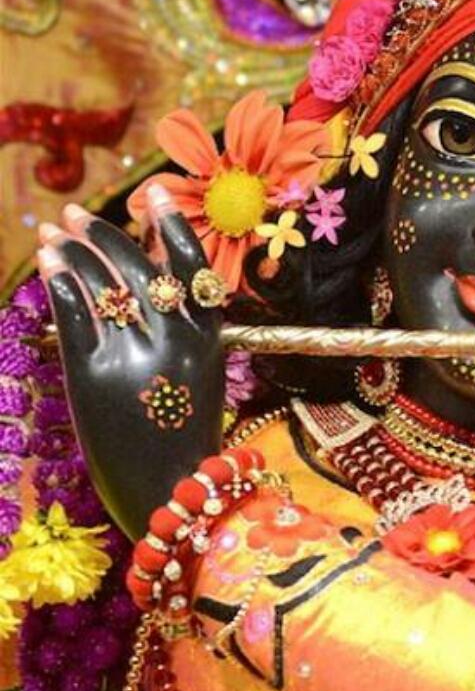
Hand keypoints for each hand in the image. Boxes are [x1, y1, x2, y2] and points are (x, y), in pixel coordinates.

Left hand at [37, 187, 224, 539]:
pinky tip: (49, 265)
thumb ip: (179, 332)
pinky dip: (61, 284)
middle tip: (77, 213)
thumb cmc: (183, 438)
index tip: (151, 192)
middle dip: (104, 234)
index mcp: (208, 339)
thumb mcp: (199, 377)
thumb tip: (143, 280)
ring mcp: (134, 359)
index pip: (191, 265)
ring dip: (74, 251)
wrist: (170, 498)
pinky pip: (75, 317)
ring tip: (55, 232)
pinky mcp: (94, 380)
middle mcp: (174, 342)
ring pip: (102, 286)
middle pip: (137, 268)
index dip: (171, 224)